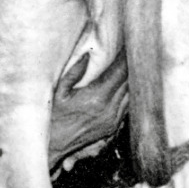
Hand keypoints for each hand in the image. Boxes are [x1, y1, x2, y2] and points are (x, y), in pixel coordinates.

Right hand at [48, 50, 128, 173]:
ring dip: (134, 79)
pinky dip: (130, 93)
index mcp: (97, 97)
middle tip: (136, 48)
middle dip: (133, 64)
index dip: (126, 56)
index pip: (119, 71)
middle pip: (130, 82)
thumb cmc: (52, 118)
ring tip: (135, 62)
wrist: (53, 146)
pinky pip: (128, 106)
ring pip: (132, 94)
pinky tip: (128, 84)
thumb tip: (87, 56)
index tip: (130, 42)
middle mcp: (109, 109)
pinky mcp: (113, 127)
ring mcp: (113, 120)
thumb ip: (74, 73)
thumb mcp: (57, 92)